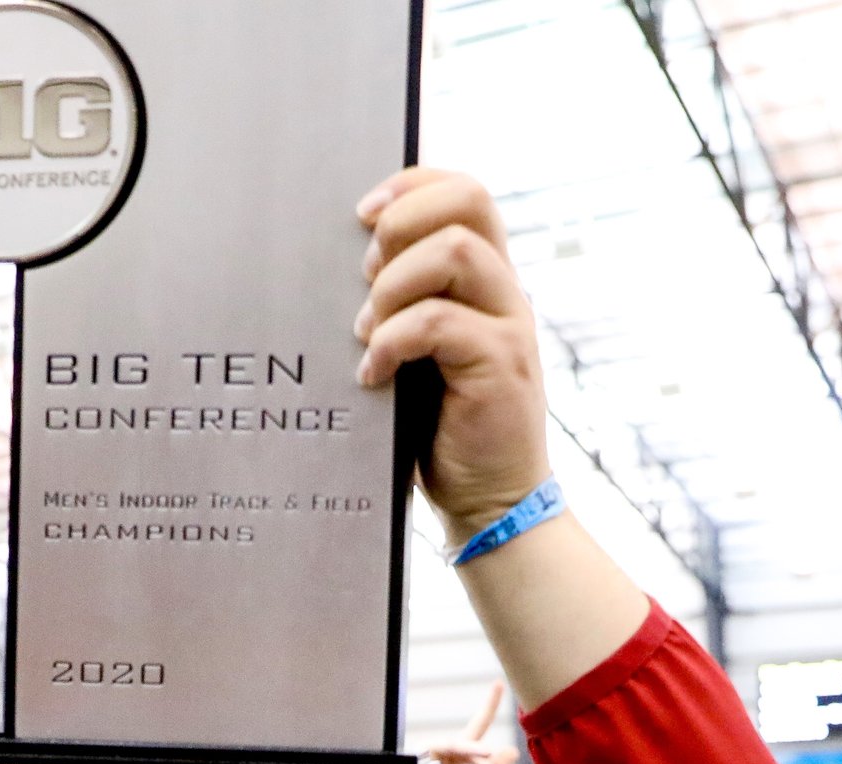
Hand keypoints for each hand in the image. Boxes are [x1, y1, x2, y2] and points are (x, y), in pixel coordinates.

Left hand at [355, 170, 549, 541]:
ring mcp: (509, 326)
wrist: (490, 501)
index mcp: (484, 280)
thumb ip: (398, 309)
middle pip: (469, 201)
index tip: (361, 213)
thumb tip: (332, 274)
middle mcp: (504, 291)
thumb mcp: (416, 356)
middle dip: (403, 223)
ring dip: (394, 285)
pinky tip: (371, 374)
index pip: (465, 192)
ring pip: (456, 253)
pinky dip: (393, 341)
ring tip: (366, 330)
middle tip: (365, 275)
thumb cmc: (440, 431)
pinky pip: (439, 323)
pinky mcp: (501, 366)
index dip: (412, 184)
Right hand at [421, 680, 519, 763]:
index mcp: (460, 755)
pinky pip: (441, 749)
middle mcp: (445, 750)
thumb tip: (512, 749)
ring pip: (459, 747)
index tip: (499, 682)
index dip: (489, 704)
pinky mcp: (419, 759)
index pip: (477, 725)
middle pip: (472, 744)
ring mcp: (430, 754)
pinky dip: (457, 761)